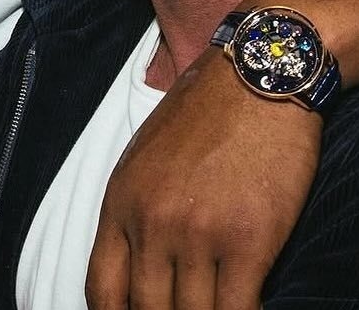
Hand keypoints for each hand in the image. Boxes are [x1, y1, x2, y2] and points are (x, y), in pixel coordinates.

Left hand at [86, 47, 320, 309]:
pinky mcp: (247, 242)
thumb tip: (140, 266)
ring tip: (211, 309)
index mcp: (120, 200)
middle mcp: (151, 223)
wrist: (256, 74)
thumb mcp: (146, 154)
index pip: (103, 290)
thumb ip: (137, 209)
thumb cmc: (206, 110)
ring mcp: (197, 235)